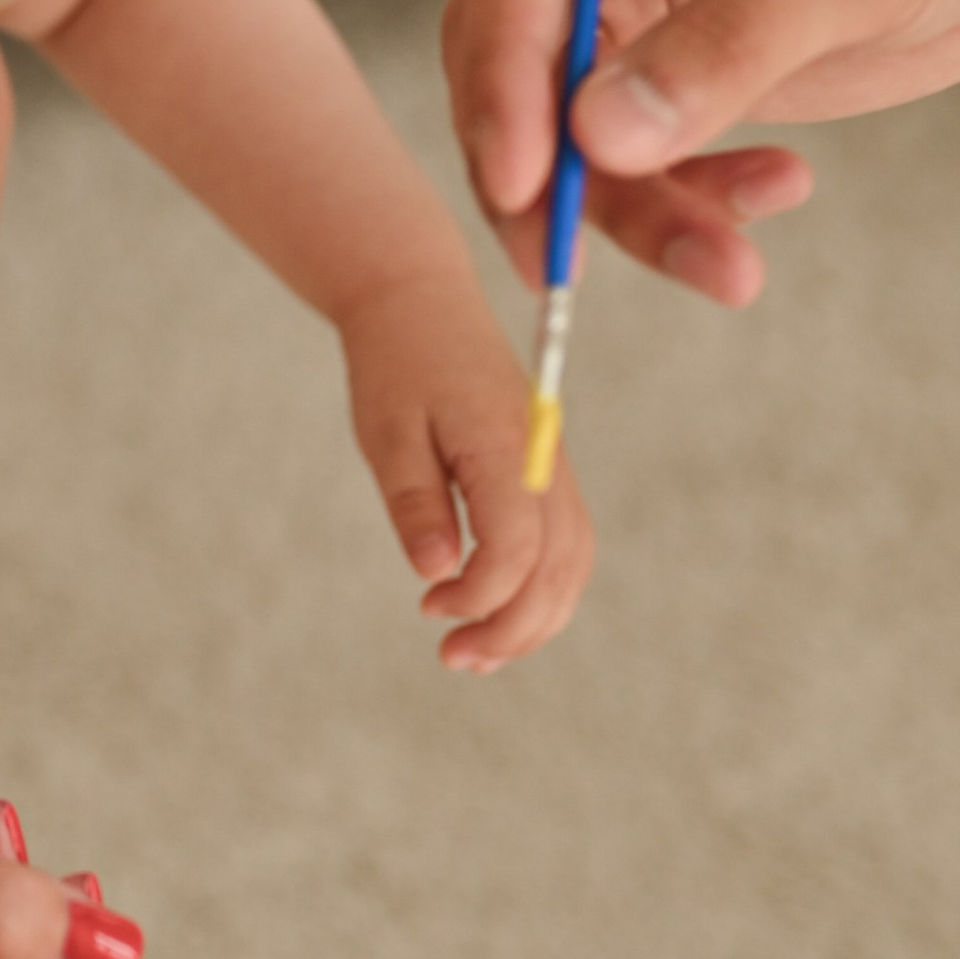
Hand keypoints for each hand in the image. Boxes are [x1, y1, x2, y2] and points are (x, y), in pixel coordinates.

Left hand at [340, 264, 592, 670]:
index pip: (516, 547)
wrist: (419, 301)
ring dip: (533, 620)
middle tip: (453, 657)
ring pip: (573, 564)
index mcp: (505, 445)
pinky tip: (495, 614)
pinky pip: (564, 544)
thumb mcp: (387, 431)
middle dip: (512, 629)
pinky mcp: (546, 471)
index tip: (429, 608)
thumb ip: (414, 501)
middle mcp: (544, 459)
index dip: (480, 597)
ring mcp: (553, 466)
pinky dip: (540, 590)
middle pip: (559, 568)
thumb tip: (434, 572)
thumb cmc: (396, 363)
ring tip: (474, 653)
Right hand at [443, 0, 959, 296]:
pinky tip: (772, 190)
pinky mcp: (647, 49)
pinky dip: (677, 200)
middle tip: (567, 264)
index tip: (522, 177)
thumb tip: (598, 134)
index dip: (506, 73)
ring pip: (553, 121)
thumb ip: (724, 46)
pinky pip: (618, 152)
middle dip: (544, 163)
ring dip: (621, 206)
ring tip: (725, 266)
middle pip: (506, 49)